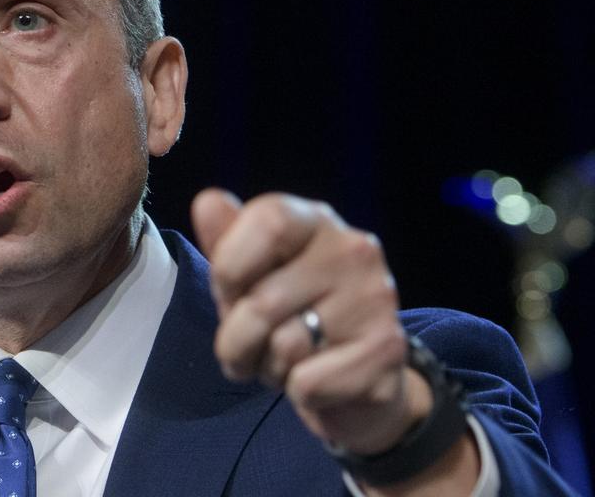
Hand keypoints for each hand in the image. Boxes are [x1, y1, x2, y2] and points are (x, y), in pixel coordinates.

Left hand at [191, 188, 428, 454]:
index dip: (230, 267)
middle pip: (263, 300)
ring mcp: (376, 299)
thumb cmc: (289, 317)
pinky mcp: (387, 352)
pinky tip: (317, 382)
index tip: (229, 293)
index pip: (268, 221)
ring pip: (285, 346)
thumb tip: (208, 201)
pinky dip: (299, 394)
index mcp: (315, 221)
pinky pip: (308, 384)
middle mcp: (354, 250)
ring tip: (286, 362)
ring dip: (268, 369)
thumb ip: (225, 241)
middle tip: (250, 348)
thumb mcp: (247, 277)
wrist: (352, 381)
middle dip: (235, 340)